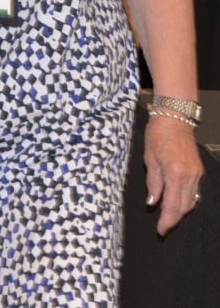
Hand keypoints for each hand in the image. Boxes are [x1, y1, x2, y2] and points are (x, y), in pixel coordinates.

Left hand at [144, 115, 203, 235]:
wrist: (175, 118)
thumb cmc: (159, 133)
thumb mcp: (150, 158)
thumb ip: (153, 183)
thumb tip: (152, 202)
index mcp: (175, 173)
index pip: (172, 206)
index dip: (166, 221)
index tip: (161, 230)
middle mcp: (189, 176)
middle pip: (183, 207)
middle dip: (173, 220)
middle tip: (163, 227)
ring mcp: (196, 173)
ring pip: (191, 201)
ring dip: (180, 211)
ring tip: (169, 216)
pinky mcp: (199, 170)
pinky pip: (194, 191)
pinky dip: (186, 200)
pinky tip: (178, 201)